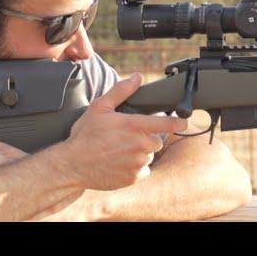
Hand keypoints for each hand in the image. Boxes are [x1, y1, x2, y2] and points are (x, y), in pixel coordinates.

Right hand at [62, 73, 187, 190]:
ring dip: (141, 153)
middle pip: (157, 141)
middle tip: (129, 138)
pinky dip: (136, 168)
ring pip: (150, 156)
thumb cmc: (85, 135)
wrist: (72, 165)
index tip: (184, 122)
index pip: (166, 123)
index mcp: (134, 126)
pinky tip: (120, 162)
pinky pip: (143, 171)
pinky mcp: (133, 178)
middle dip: (148, 138)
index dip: (178, 122)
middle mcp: (139, 145)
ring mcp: (137, 163)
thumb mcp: (100, 107)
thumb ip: (121, 91)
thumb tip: (137, 77)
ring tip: (121, 150)